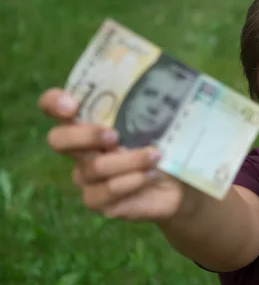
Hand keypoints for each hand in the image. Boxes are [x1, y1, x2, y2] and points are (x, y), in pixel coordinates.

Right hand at [38, 88, 190, 221]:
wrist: (179, 186)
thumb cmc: (165, 147)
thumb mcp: (160, 124)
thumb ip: (148, 107)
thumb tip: (156, 82)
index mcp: (90, 123)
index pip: (55, 108)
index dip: (53, 103)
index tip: (70, 105)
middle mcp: (81, 150)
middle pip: (58, 140)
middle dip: (85, 135)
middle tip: (115, 136)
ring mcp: (87, 178)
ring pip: (94, 167)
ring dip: (129, 160)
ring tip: (155, 156)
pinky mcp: (98, 201)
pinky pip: (108, 191)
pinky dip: (133, 181)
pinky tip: (150, 176)